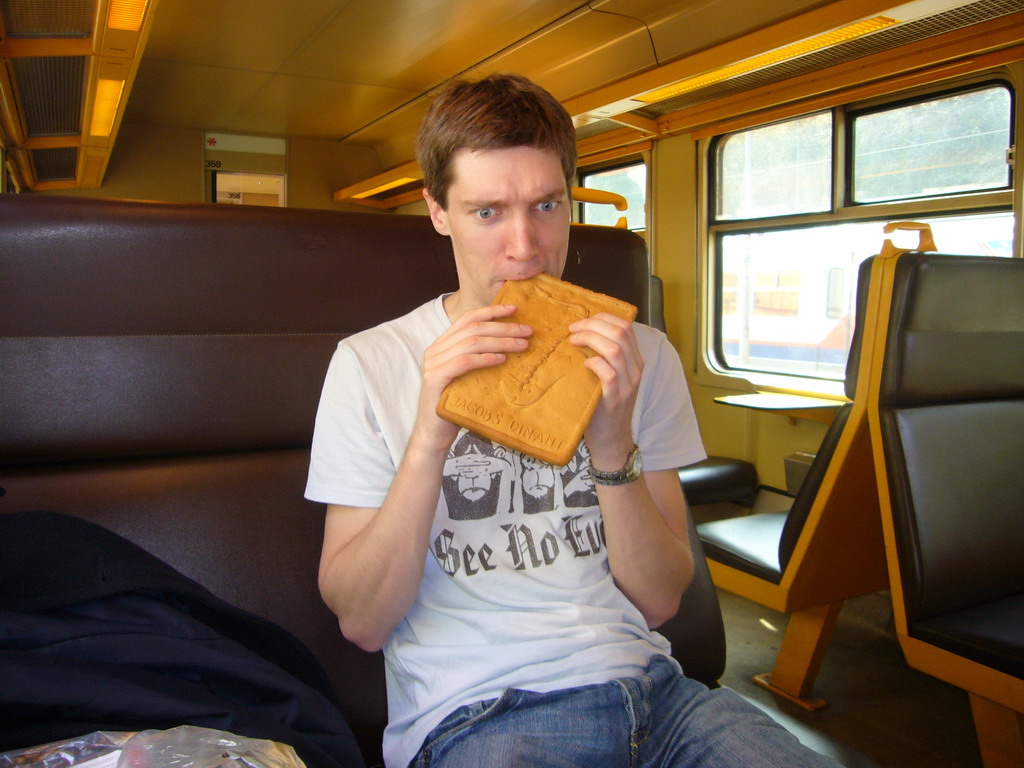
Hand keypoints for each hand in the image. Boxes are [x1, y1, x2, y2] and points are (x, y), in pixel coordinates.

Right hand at [415, 303, 532, 450]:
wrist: (436, 433)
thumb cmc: (457, 405)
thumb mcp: (470, 376)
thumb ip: (479, 357)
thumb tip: (512, 342)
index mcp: (442, 345)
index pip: (468, 319)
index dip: (491, 311)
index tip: (514, 309)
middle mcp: (435, 350)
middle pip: (473, 329)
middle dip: (503, 327)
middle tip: (527, 332)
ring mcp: (433, 364)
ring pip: (471, 343)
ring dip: (500, 342)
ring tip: (521, 345)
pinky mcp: (435, 379)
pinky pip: (464, 362)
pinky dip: (485, 358)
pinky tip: (502, 359)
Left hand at [569, 313, 642, 469]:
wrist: (611, 438)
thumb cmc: (603, 404)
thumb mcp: (610, 376)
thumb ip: (604, 356)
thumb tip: (582, 332)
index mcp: (635, 359)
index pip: (625, 326)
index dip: (602, 318)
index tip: (582, 321)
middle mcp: (635, 369)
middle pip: (619, 332)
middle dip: (593, 324)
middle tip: (572, 330)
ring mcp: (627, 384)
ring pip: (614, 349)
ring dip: (590, 339)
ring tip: (573, 341)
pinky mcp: (615, 398)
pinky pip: (609, 373)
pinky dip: (594, 363)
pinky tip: (583, 363)